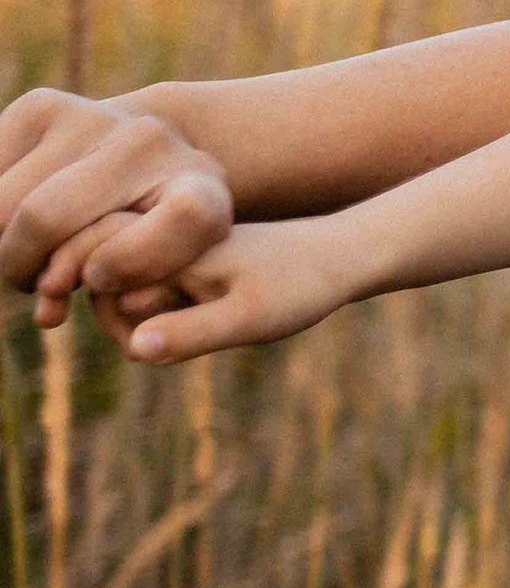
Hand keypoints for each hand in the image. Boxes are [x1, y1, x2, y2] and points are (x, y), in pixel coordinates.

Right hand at [0, 89, 234, 325]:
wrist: (148, 163)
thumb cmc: (153, 244)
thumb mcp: (162, 278)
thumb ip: (118, 299)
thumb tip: (47, 316)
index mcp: (201, 192)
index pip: (176, 221)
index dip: (126, 264)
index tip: (98, 281)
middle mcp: (151, 144)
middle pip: (43, 217)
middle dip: (20, 264)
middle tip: (28, 279)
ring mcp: (97, 117)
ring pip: (6, 199)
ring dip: (2, 242)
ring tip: (21, 255)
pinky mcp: (43, 106)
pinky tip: (9, 223)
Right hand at [115, 216, 366, 367]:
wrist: (339, 259)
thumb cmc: (297, 287)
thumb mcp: (247, 319)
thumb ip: (191, 332)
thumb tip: (136, 348)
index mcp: (172, 240)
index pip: (93, 261)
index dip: (96, 305)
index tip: (130, 345)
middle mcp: (165, 235)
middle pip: (98, 269)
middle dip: (106, 312)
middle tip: (139, 352)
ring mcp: (174, 247)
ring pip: (120, 277)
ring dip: (124, 314)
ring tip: (154, 347)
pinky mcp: (186, 260)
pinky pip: (144, 280)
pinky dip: (146, 309)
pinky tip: (172, 332)